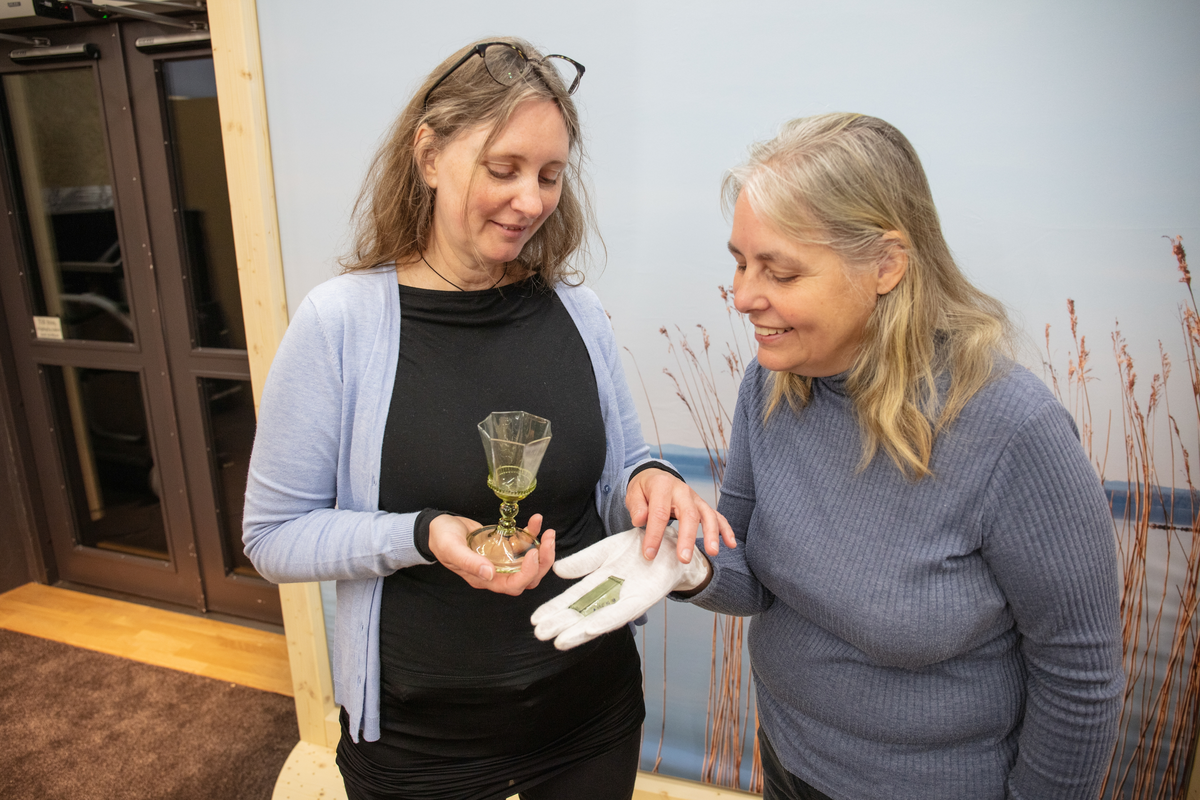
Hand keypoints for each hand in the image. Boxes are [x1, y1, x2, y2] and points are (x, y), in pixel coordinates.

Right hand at [428, 513, 555, 594]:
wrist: (437, 527)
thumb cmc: (441, 539)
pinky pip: (524, 544)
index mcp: (484, 579)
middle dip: (543, 562)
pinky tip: (535, 520)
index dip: (527, 573)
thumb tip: (489, 574)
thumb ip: (468, 562)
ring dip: (543, 549)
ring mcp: (502, 560)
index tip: (533, 553)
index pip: (513, 585)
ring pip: (530, 563)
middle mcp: (497, 572)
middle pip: (528, 578)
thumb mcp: (451, 548)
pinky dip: (533, 533)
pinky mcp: (504, 546)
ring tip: (548, 531)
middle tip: (549, 539)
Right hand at [531, 524, 709, 649]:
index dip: (554, 609)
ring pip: (598, 619)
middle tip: (540, 635)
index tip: (535, 619)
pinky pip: (622, 613)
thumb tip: (556, 570)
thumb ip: (583, 561)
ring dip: (579, 631)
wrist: (668, 544)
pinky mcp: (643, 600)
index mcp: (599, 583)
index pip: (572, 599)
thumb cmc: (638, 548)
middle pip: (581, 613)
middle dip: (562, 625)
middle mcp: (610, 596)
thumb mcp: (605, 551)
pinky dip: (606, 621)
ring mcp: (625, 600)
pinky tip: (591, 628)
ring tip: (559, 641)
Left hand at [626, 467, 735, 562]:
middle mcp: (682, 491)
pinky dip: (726, 529)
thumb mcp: (633, 493)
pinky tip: (731, 543)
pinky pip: (717, 516)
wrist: (656, 477)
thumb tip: (640, 520)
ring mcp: (695, 498)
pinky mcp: (702, 505)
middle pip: (688, 514)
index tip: (649, 554)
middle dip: (687, 537)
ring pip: (707, 514)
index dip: (654, 535)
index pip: (659, 512)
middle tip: (684, 558)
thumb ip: (636, 506)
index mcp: (662, 486)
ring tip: (713, 552)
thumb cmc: (644, 489)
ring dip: (711, 534)